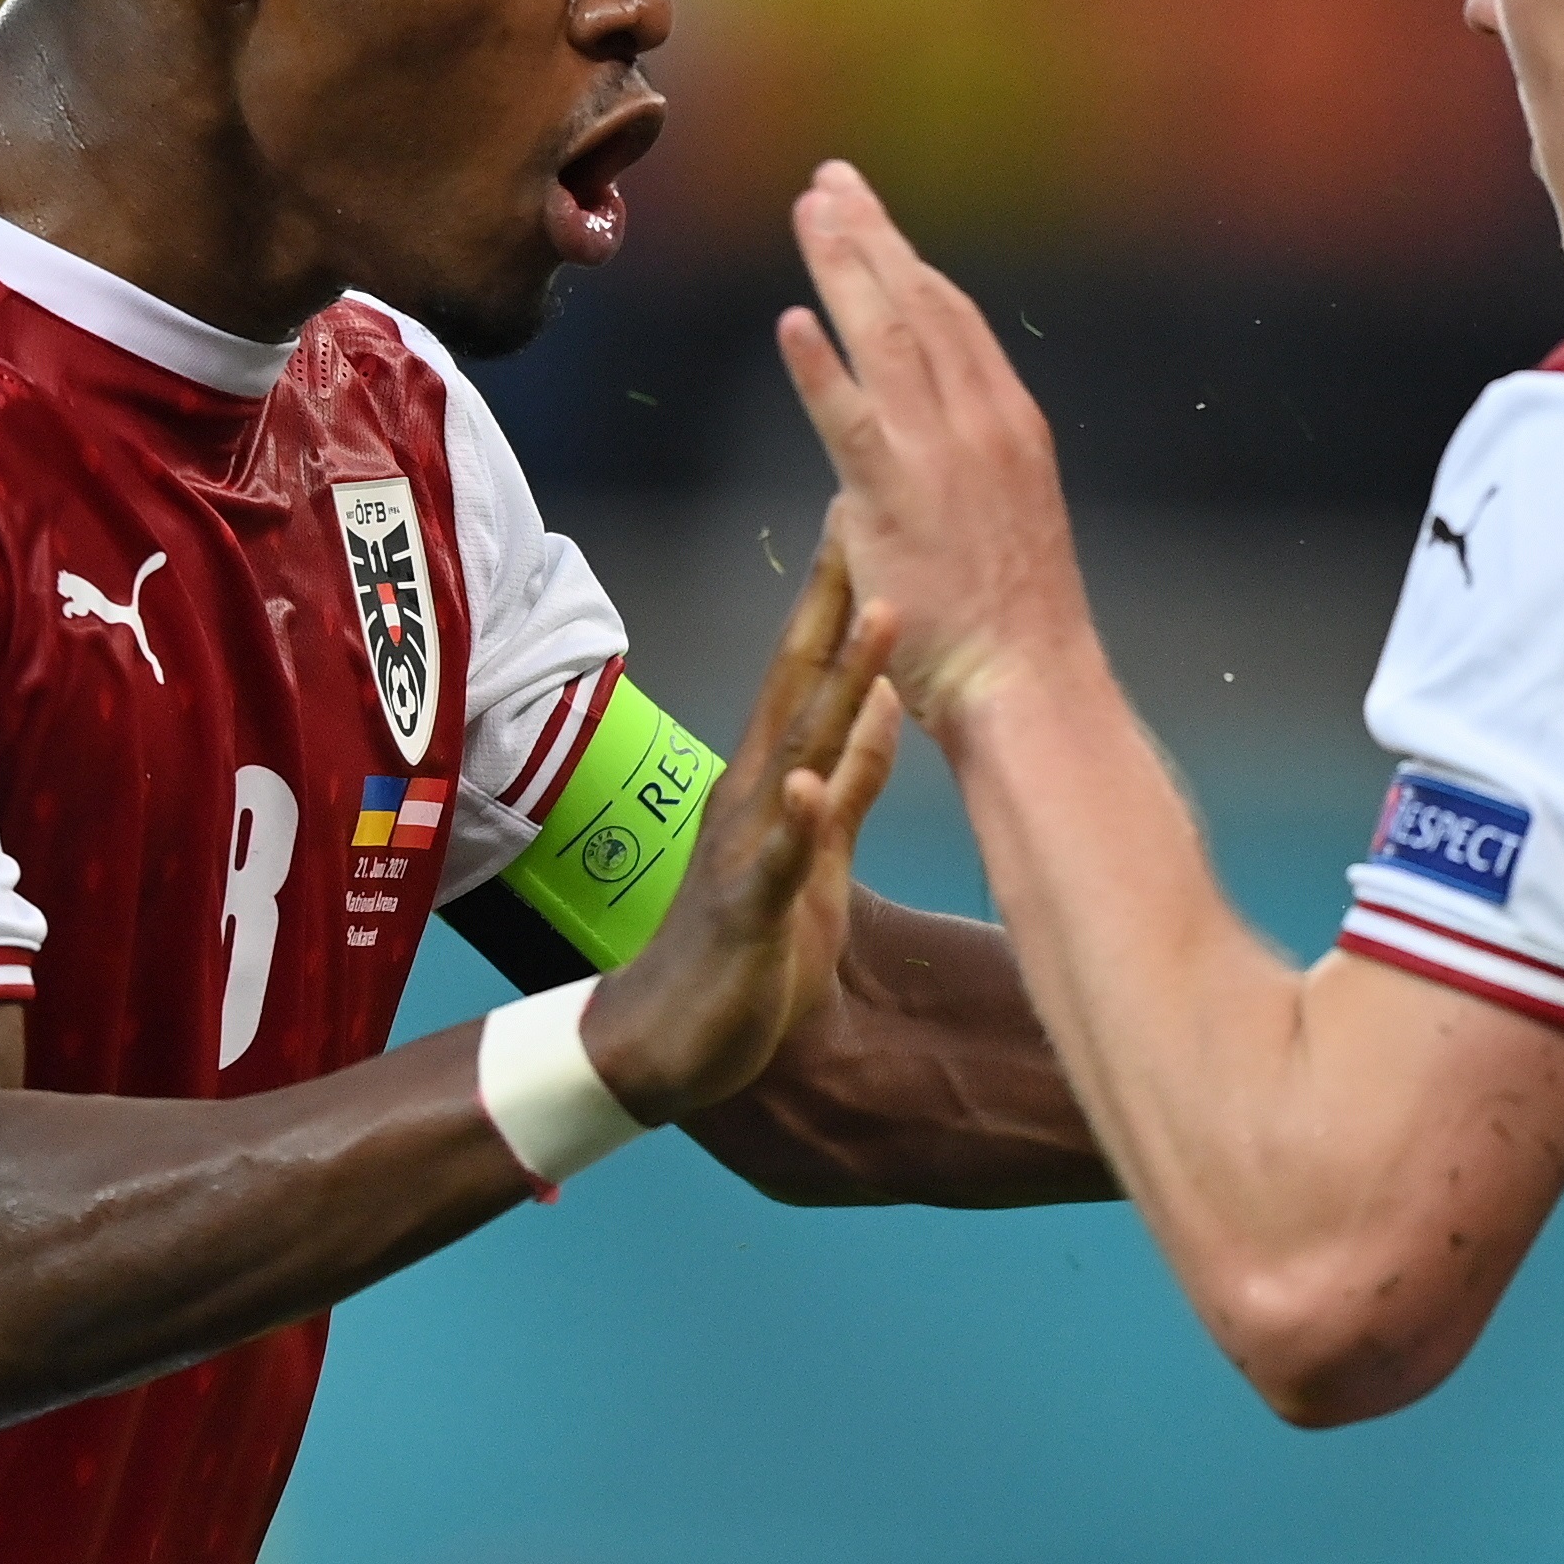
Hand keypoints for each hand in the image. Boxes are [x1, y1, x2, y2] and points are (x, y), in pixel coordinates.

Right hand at [581, 536, 903, 1123]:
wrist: (671, 1043)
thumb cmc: (748, 947)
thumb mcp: (819, 853)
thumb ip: (855, 778)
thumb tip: (891, 698)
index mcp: (770, 779)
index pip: (805, 673)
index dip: (835, 599)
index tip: (862, 520)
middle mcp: (752, 795)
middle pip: (796, 686)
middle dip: (833, 606)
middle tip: (862, 520)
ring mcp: (746, 847)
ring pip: (797, 753)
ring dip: (839, 689)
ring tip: (876, 618)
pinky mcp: (746, 909)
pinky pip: (773, 860)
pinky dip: (796, 819)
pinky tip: (811, 782)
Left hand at [775, 161, 1097, 723]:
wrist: (1028, 681)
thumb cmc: (1008, 623)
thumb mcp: (995, 522)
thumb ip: (940, 477)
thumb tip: (872, 470)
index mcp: (1008, 423)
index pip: (952, 318)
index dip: (905, 258)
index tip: (869, 213)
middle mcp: (981, 422)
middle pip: (919, 305)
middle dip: (871, 237)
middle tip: (831, 181)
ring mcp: (940, 456)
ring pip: (887, 339)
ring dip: (845, 269)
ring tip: (811, 213)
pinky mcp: (897, 500)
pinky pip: (852, 420)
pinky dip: (822, 366)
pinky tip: (793, 321)